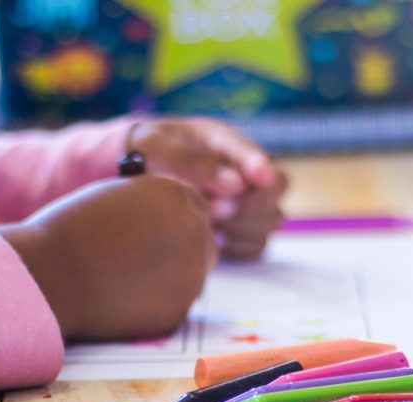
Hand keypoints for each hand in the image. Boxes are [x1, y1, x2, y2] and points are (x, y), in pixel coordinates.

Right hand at [0, 174, 216, 339]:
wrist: (50, 274)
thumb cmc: (70, 231)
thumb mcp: (118, 197)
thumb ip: (151, 206)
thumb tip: (168, 222)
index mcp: (177, 195)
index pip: (195, 207)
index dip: (176, 222)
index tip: (162, 233)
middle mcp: (195, 231)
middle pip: (203, 242)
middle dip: (182, 250)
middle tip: (149, 261)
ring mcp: (192, 274)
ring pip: (192, 276)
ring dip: (170, 277)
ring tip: (127, 278)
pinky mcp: (179, 311)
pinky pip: (176, 305)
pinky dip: (157, 305)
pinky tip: (125, 299)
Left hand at [130, 117, 286, 258]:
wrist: (135, 173)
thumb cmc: (146, 152)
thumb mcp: (158, 147)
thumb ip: (193, 162)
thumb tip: (235, 185)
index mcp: (226, 143)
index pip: (256, 156)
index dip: (261, 169)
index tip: (260, 179)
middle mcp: (243, 172)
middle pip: (276, 189)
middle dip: (250, 204)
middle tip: (215, 211)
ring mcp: (245, 202)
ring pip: (271, 220)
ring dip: (243, 228)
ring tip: (208, 224)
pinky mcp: (239, 230)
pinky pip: (257, 245)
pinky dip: (240, 248)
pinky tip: (214, 242)